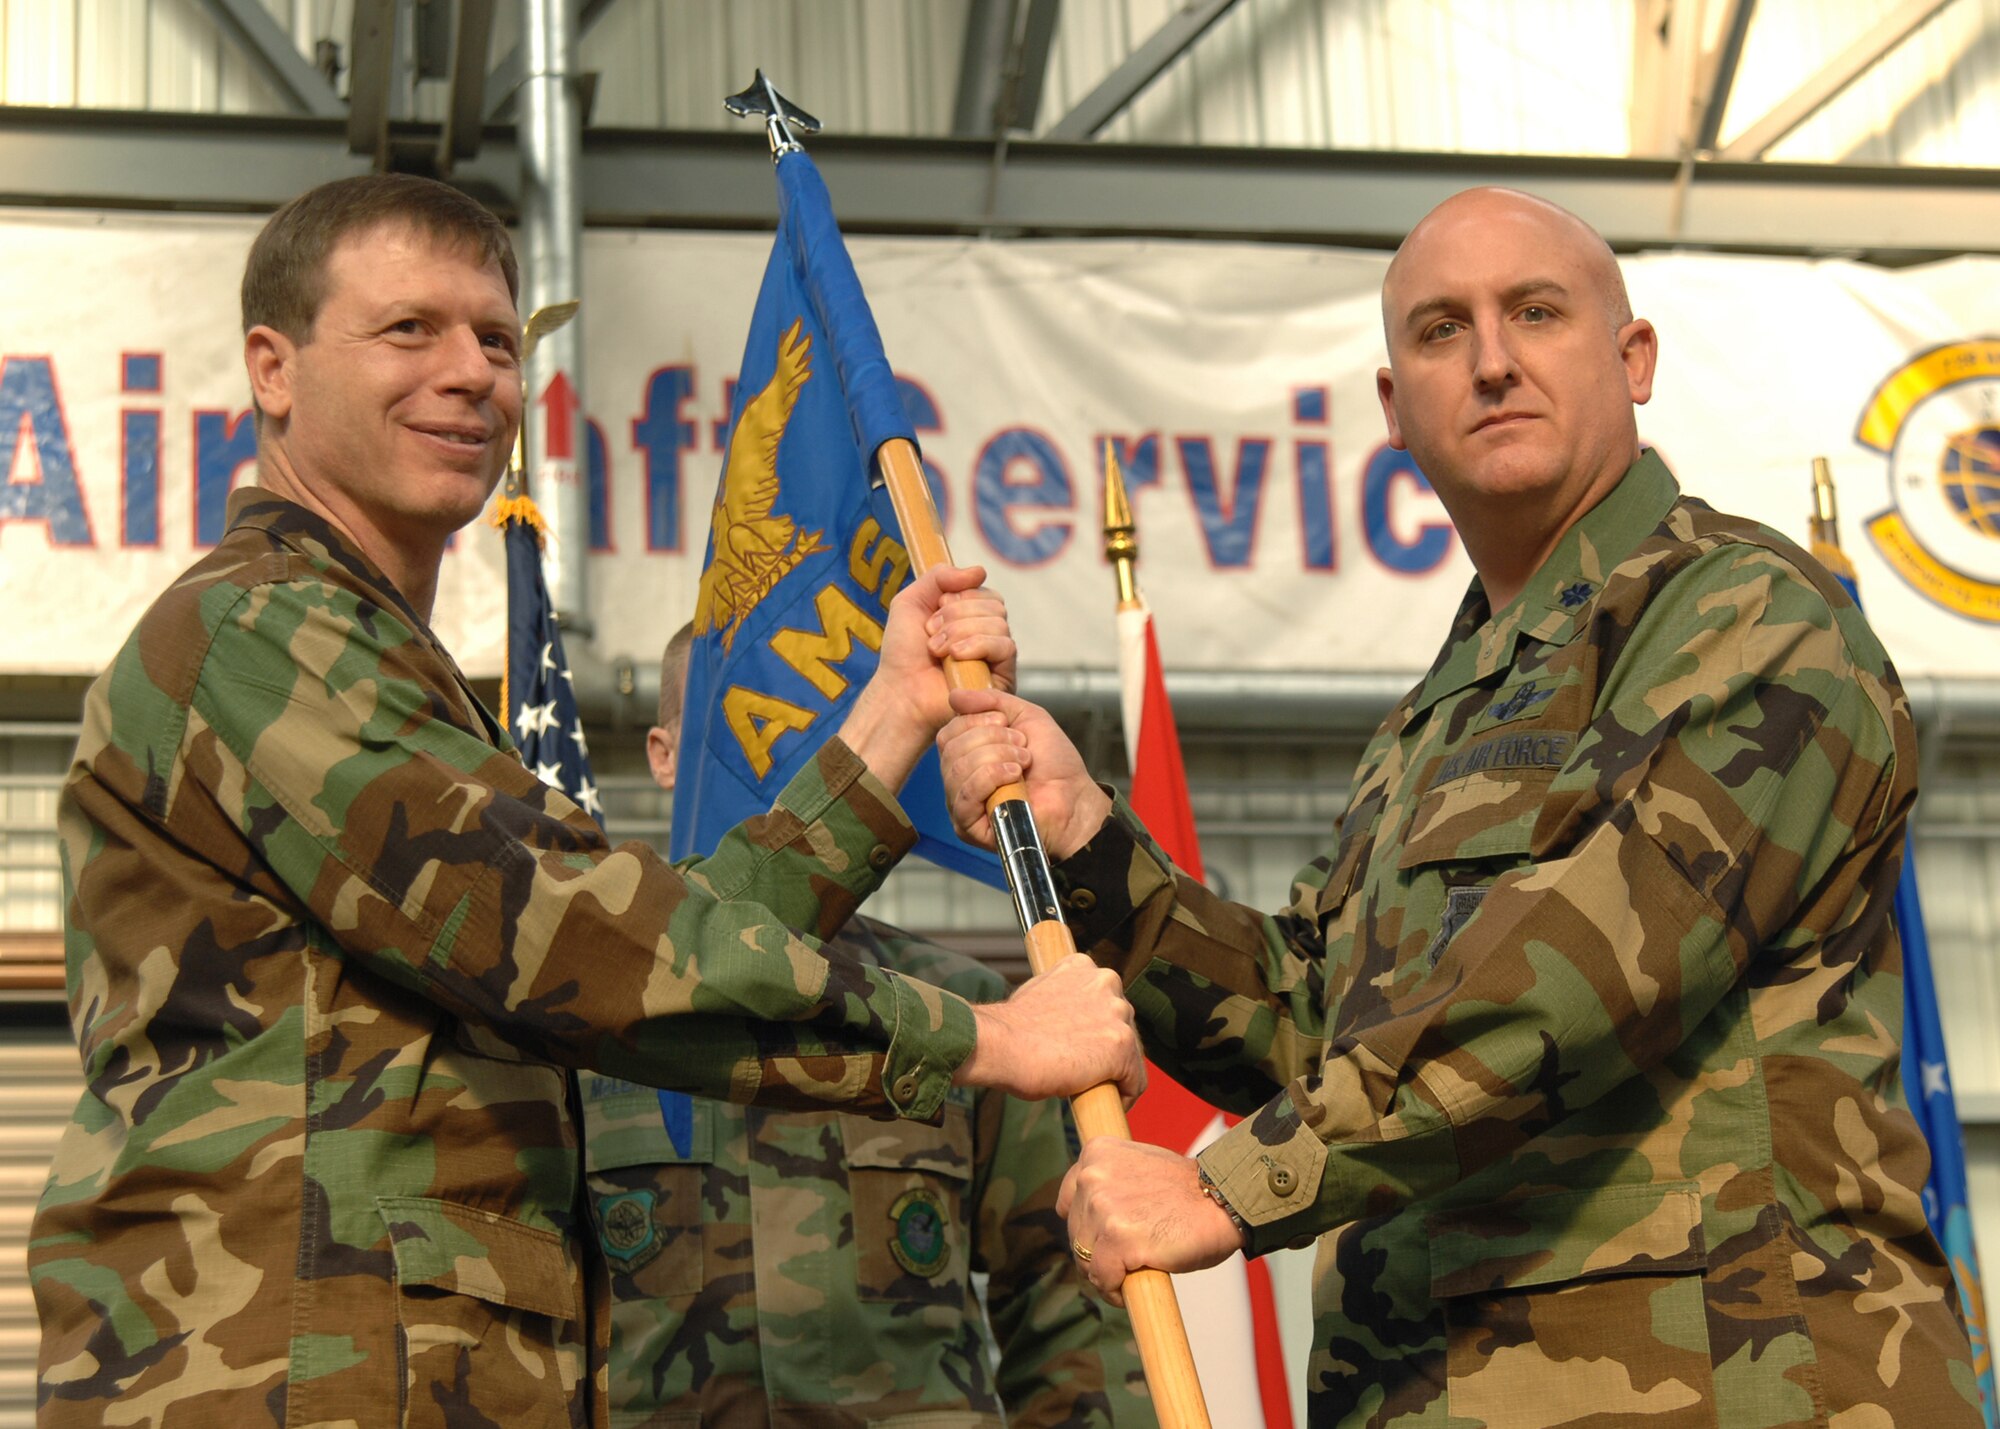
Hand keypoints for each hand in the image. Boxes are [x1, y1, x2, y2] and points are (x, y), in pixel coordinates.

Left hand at [841, 565, 1011, 790]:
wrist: (901, 692)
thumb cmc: (903, 653)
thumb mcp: (910, 602)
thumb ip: (939, 576)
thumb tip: (980, 570)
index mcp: (971, 615)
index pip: (984, 590)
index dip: (957, 597)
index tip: (932, 615)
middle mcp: (988, 633)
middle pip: (994, 604)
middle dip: (957, 616)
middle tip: (931, 635)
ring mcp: (997, 656)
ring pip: (999, 623)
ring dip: (961, 632)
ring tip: (937, 650)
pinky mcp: (1003, 676)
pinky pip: (1006, 646)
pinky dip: (978, 645)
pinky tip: (954, 657)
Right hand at [938, 689, 1110, 859]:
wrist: (1075, 797)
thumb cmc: (1055, 764)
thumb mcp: (1025, 718)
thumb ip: (992, 702)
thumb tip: (954, 696)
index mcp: (968, 756)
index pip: (948, 734)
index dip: (974, 721)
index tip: (1005, 722)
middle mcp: (959, 780)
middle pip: (951, 748)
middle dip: (991, 738)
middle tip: (1022, 746)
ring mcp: (961, 804)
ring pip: (957, 768)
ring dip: (997, 757)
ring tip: (1023, 762)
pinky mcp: (968, 827)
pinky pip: (965, 795)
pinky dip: (992, 777)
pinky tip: (1015, 776)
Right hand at [956, 953, 1143, 1101]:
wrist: (1001, 1046)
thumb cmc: (1009, 1030)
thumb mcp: (1036, 995)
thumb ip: (1062, 1001)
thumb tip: (1066, 1021)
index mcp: (1083, 967)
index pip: (1104, 1001)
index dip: (1095, 1028)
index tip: (1083, 1047)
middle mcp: (1106, 982)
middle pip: (1122, 1024)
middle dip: (1107, 1049)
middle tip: (1085, 1071)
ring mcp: (1116, 1012)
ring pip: (1131, 1053)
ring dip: (1115, 1073)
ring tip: (1093, 1090)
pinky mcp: (1122, 1044)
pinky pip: (1136, 1080)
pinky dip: (1125, 1096)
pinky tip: (1106, 1104)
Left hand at [1057, 1141, 1247, 1305]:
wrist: (1222, 1201)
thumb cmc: (1188, 1192)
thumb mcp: (1138, 1168)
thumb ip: (1111, 1184)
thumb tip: (1089, 1217)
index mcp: (1097, 1153)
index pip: (1069, 1202)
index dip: (1085, 1228)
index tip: (1103, 1240)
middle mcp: (1093, 1176)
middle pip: (1076, 1234)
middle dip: (1096, 1254)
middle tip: (1124, 1262)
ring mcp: (1103, 1207)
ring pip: (1085, 1259)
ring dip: (1104, 1274)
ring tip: (1129, 1275)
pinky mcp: (1118, 1239)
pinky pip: (1102, 1278)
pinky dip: (1113, 1290)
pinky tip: (1129, 1289)